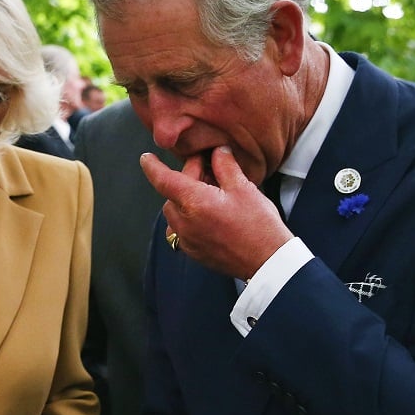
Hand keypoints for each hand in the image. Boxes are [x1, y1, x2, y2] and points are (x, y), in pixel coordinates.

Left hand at [141, 146, 292, 279]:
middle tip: (210, 172)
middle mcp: (185, 223)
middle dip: (187, 179)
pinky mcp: (194, 252)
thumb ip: (225, 166)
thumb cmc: (258, 225)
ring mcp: (188, 240)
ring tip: (213, 194)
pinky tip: (211, 214)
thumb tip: (218, 152)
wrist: (267, 262)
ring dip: (186, 200)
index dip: (152, 167)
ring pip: (176, 212)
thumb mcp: (244, 188)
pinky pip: (182, 229)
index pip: (163, 180)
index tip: (146, 159)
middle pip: (172, 194)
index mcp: (194, 202)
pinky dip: (190, 217)